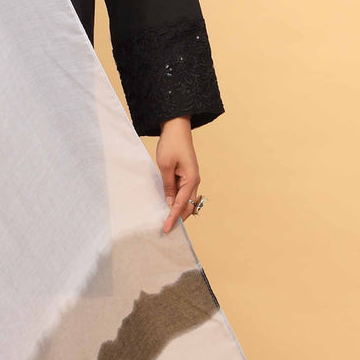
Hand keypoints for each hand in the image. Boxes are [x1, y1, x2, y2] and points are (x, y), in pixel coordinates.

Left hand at [155, 116, 200, 234]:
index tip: (166, 229)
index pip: (181, 204)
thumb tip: (169, 203)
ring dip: (178, 211)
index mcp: (191, 180)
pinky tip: (169, 207)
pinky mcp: (187, 176)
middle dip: (179, 218)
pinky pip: (183, 193)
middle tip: (167, 230)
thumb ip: (168, 186)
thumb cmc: (171, 145)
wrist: (176, 129)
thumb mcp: (165, 167)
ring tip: (168, 222)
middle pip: (188, 206)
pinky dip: (177, 201)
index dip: (173, 218)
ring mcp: (191, 179)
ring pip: (186, 201)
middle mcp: (194, 181)